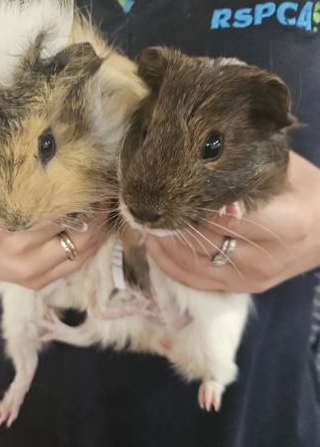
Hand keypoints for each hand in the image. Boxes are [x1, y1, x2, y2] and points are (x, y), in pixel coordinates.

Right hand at [0, 151, 108, 288]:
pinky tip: (92, 225)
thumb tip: (56, 145)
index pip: (64, 206)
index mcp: (9, 226)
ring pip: (82, 250)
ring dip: (98, 228)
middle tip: (107, 186)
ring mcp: (31, 274)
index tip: (98, 171)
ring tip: (103, 204)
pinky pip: (74, 264)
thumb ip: (13, 172)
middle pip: (80, 230)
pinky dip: (88, 245)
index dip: (85, 188)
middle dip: (98, 208)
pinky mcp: (35, 283)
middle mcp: (22, 255)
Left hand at [143, 152, 319, 292]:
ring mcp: (251, 280)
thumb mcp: (287, 171)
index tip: (166, 187)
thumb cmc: (307, 193)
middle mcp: (265, 258)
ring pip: (192, 266)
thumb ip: (248, 168)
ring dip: (163, 245)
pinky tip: (154, 245)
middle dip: (170, 224)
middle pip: (202, 243)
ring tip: (144, 221)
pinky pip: (195, 282)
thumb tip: (199, 156)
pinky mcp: (240, 290)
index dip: (191, 203)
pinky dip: (169, 264)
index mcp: (285, 223)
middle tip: (143, 204)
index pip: (224, 216)